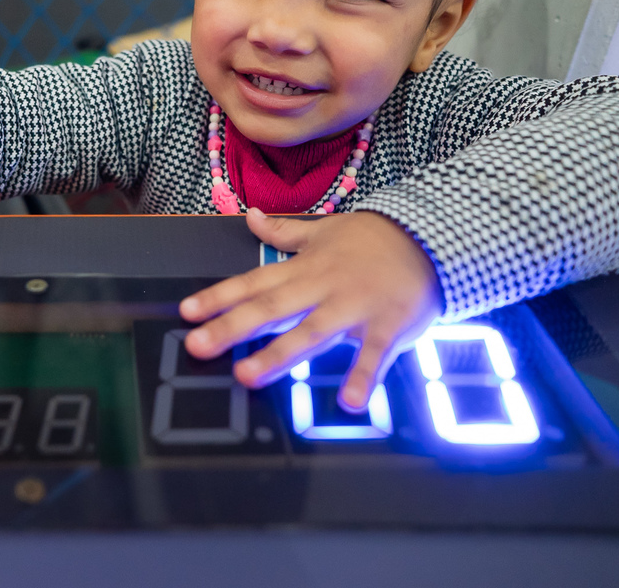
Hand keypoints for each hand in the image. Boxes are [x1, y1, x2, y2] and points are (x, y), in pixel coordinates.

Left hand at [179, 208, 442, 410]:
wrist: (432, 238)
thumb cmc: (373, 240)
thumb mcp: (326, 230)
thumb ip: (285, 231)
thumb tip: (250, 217)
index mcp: (304, 268)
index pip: (253, 282)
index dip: (218, 296)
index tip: (186, 313)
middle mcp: (322, 287)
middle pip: (271, 308)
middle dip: (232, 328)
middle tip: (198, 346)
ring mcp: (354, 308)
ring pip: (311, 332)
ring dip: (279, 355)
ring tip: (247, 375)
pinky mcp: (389, 326)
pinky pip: (374, 355)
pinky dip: (363, 377)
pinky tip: (348, 402)